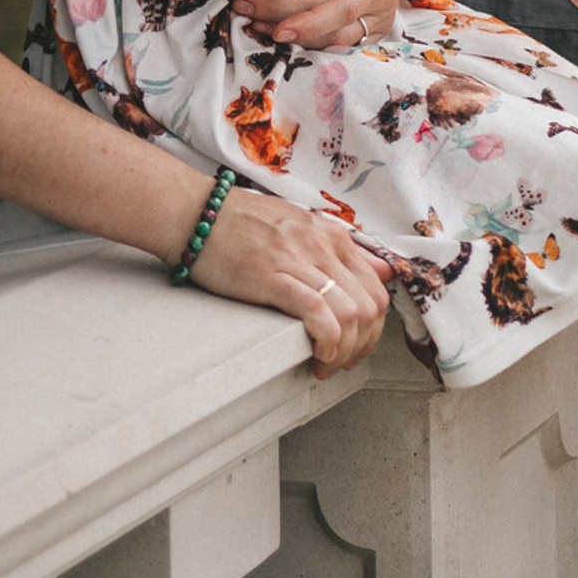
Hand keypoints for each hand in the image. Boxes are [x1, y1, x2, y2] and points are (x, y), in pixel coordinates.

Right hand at [191, 181, 393, 375]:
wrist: (196, 212)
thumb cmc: (242, 223)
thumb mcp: (302, 227)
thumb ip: (341, 251)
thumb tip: (381, 270)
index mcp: (333, 237)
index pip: (377, 288)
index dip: (374, 327)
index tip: (357, 345)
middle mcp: (324, 246)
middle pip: (370, 306)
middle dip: (363, 344)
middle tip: (343, 363)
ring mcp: (300, 260)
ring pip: (350, 313)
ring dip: (345, 351)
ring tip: (326, 365)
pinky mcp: (272, 277)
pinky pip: (317, 312)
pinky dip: (327, 341)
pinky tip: (319, 355)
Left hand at [233, 0, 413, 45]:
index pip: (346, 7)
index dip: (311, 23)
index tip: (279, 30)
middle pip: (331, 26)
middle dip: (283, 20)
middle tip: (244, 6)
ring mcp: (380, 17)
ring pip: (332, 41)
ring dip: (291, 33)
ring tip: (254, 18)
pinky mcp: (370, 26)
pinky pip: (335, 39)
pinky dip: (306, 34)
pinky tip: (276, 24)